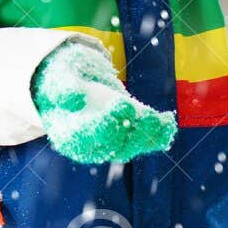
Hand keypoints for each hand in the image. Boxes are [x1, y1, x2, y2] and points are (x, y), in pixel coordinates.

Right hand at [31, 39, 176, 163]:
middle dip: (129, 130)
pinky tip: (168, 123)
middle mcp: (91, 147)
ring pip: (130, 145)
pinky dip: (158, 135)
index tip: (125, 106)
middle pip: (111, 144)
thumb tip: (74, 100)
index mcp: (68, 136)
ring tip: (160, 119)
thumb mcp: (59, 81)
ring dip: (147, 133)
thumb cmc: (65, 85)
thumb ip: (64, 89)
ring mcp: (111, 145)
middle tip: (142, 111)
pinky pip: (143, 142)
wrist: (74, 91)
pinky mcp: (129, 139)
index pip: (86, 137)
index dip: (106, 126)